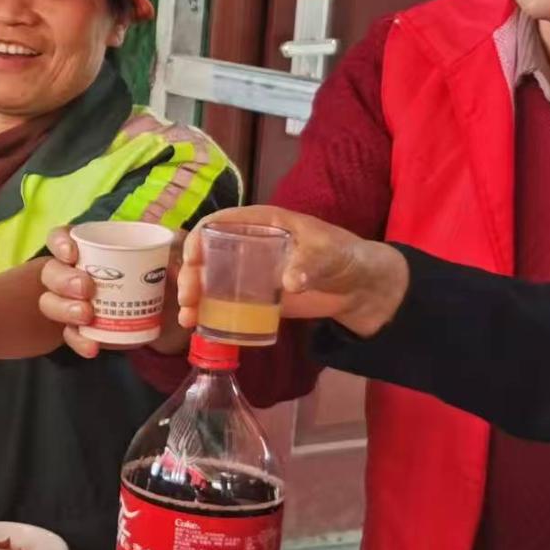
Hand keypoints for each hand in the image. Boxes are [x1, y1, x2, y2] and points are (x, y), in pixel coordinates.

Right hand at [37, 226, 188, 358]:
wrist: (165, 318)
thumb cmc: (161, 281)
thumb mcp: (169, 265)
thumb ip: (172, 259)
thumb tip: (177, 258)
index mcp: (89, 250)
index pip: (60, 238)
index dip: (59, 242)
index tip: (72, 253)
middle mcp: (71, 274)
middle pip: (50, 271)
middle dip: (64, 280)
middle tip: (86, 289)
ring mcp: (69, 303)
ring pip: (49, 302)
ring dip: (65, 309)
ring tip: (87, 315)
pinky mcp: (78, 330)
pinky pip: (69, 335)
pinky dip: (79, 341)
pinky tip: (92, 347)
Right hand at [171, 206, 406, 337]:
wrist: (361, 287)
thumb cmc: (345, 255)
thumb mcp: (329, 253)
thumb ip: (309, 263)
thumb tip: (288, 282)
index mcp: (262, 224)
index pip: (220, 222)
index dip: (199, 237)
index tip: (192, 259)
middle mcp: (248, 245)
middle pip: (207, 254)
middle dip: (191, 274)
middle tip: (189, 297)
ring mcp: (249, 273)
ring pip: (210, 281)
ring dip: (194, 297)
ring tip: (189, 317)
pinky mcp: (256, 298)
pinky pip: (226, 303)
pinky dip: (210, 314)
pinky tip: (200, 327)